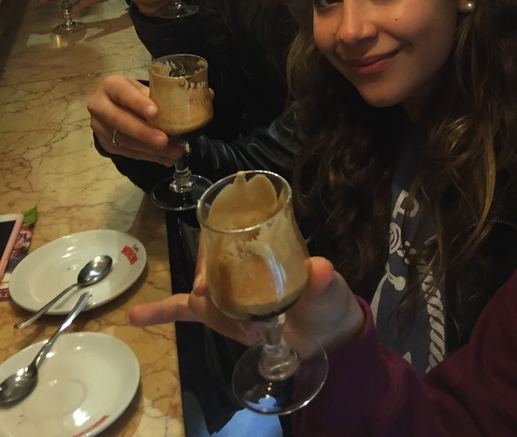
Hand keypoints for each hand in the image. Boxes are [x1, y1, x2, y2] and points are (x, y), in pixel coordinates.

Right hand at [88, 74, 184, 165]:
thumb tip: (204, 95)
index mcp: (111, 85)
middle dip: (144, 133)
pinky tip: (165, 158)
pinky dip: (148, 156)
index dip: (138, 103)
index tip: (155, 113)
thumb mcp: (145, 88)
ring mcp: (100, 127)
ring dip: (150, 149)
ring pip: (124, 140)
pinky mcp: (105, 143)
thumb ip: (169, 92)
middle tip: (164, 141)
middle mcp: (100, 105)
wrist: (113, 106)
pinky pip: (127, 152)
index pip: (122, 92)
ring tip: (174, 152)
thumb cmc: (135, 94)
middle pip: (120, 120)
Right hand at [130, 251, 364, 354]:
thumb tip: (318, 268)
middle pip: (210, 259)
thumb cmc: (327, 302)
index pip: (230, 231)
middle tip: (213, 294)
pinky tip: (135, 315)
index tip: (211, 265)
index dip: (215, 242)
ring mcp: (228, 292)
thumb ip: (322, 279)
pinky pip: (185, 311)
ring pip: (201, 287)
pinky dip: (161, 311)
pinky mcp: (221, 316)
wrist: (327, 338)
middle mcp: (240, 267)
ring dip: (206, 302)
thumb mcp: (327, 287)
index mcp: (263, 249)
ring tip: (240, 322)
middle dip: (207, 274)